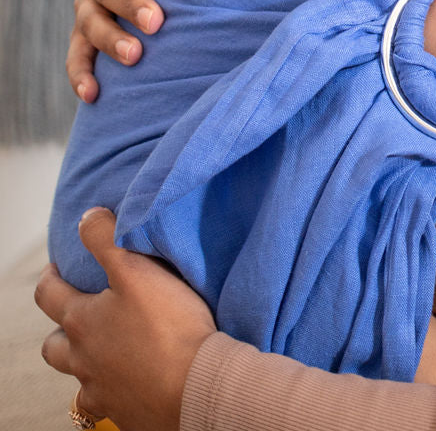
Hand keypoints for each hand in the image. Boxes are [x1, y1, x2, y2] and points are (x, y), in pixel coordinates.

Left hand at [36, 209, 214, 430]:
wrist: (195, 386)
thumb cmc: (167, 325)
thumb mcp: (137, 270)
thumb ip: (107, 239)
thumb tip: (86, 217)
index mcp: (82, 322)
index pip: (48, 295)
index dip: (50, 277)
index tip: (57, 268)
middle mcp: (82, 359)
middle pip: (53, 345)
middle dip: (61, 327)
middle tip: (81, 313)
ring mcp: (99, 389)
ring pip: (77, 376)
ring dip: (84, 360)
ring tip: (106, 348)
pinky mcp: (122, 411)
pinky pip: (105, 399)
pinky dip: (112, 386)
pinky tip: (131, 377)